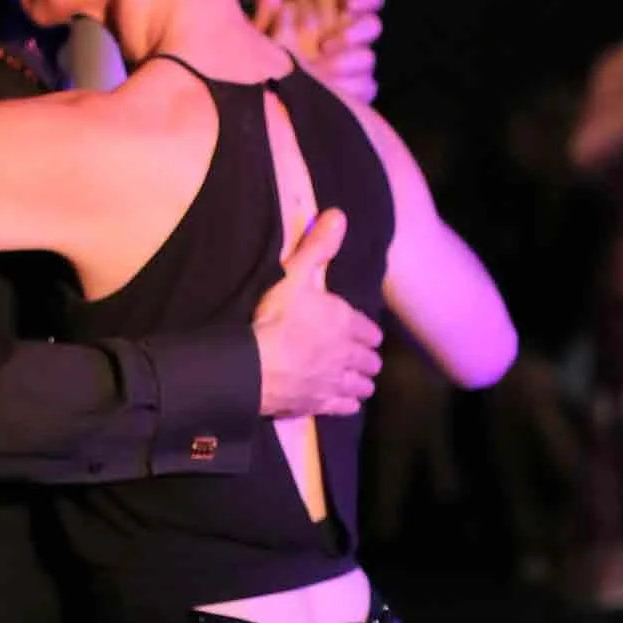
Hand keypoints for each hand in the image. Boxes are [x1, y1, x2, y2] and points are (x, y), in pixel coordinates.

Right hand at [251, 207, 382, 417]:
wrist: (252, 366)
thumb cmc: (273, 318)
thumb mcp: (294, 276)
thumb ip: (317, 248)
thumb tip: (339, 215)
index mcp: (345, 323)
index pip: (369, 331)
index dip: (368, 333)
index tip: (367, 335)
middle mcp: (346, 355)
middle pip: (370, 361)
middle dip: (368, 359)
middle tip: (364, 359)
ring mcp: (334, 383)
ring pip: (361, 386)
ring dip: (362, 382)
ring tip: (359, 382)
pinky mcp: (319, 404)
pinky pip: (344, 407)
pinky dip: (348, 404)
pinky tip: (347, 403)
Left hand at [254, 0, 384, 106]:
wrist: (269, 97)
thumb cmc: (269, 58)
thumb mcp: (264, 29)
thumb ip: (269, 1)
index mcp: (337, 15)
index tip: (350, 4)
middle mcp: (352, 38)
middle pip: (372, 26)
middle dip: (352, 32)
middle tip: (324, 44)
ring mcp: (357, 66)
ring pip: (368, 56)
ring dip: (345, 60)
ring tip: (319, 68)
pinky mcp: (359, 91)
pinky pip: (367, 85)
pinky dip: (351, 84)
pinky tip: (329, 87)